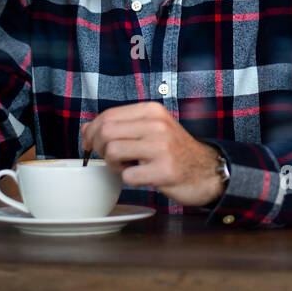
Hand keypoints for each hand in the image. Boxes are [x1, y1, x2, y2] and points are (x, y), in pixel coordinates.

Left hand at [80, 102, 225, 206]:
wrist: (206, 170)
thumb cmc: (174, 151)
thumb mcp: (150, 129)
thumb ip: (120, 126)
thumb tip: (86, 128)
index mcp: (152, 110)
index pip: (108, 115)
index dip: (92, 131)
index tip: (89, 143)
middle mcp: (157, 124)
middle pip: (106, 132)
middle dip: (98, 148)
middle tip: (109, 158)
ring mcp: (161, 147)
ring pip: (113, 152)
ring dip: (113, 165)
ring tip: (127, 167)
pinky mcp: (164, 170)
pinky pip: (128, 176)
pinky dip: (129, 180)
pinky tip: (142, 176)